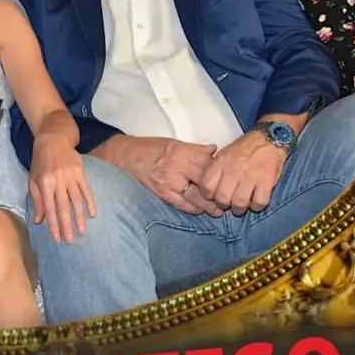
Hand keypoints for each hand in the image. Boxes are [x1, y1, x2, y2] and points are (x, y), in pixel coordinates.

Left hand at [29, 133, 95, 243]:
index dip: (53, 225)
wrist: (53, 139)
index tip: (57, 238)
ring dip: (79, 217)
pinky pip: (86, 190)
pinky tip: (92, 214)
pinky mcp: (80, 171)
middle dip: (66, 225)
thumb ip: (36, 200)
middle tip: (70, 240)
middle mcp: (58, 180)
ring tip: (81, 231)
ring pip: (76, 200)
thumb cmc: (40, 162)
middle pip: (63, 207)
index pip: (49, 208)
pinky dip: (90, 202)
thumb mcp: (33, 179)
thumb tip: (39, 221)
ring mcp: (70, 175)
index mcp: (44, 183)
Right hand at [100, 136, 219, 213]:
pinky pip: (182, 204)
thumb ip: (194, 149)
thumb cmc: (150, 148)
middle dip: (217, 190)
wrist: (125, 157)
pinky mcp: (162, 193)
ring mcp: (169, 182)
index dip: (219, 170)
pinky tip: (200, 211)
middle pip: (205, 180)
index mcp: (181, 151)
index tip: (228, 176)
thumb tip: (214, 150)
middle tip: (228, 197)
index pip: (207, 162)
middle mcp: (177, 167)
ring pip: (196, 196)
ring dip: (209, 205)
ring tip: (219, 210)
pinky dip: (193, 209)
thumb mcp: (173, 142)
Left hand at [195, 131, 286, 216]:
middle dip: (223, 205)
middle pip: (222, 198)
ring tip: (240, 206)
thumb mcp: (224, 154)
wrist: (268, 139)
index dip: (207, 196)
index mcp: (221, 162)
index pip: (206, 186)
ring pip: (239, 204)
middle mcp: (233, 170)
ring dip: (239, 209)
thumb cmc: (244, 148)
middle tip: (227, 204)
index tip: (213, 197)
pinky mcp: (266, 182)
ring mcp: (250, 177)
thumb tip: (208, 188)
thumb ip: (216, 170)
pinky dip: (256, 207)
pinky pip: (259, 203)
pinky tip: (255, 202)